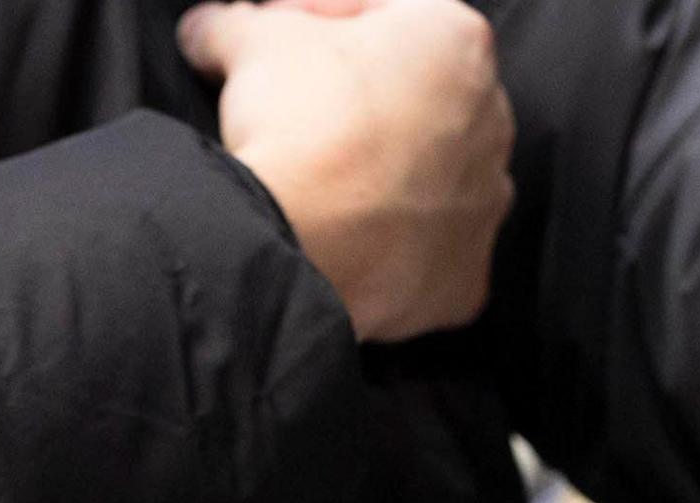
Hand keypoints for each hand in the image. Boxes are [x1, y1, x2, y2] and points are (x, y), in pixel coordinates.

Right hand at [178, 0, 513, 342]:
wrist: (306, 248)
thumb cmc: (300, 127)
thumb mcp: (250, 44)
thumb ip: (232, 26)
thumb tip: (208, 31)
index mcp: (455, 41)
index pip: (377, 12)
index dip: (309, 19)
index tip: (265, 40)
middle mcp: (491, 118)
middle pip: (411, 96)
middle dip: (352, 99)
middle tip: (288, 113)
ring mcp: (484, 203)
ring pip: (429, 177)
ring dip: (381, 175)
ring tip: (317, 186)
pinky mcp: (464, 278)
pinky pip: (430, 255)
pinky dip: (393, 250)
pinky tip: (348, 245)